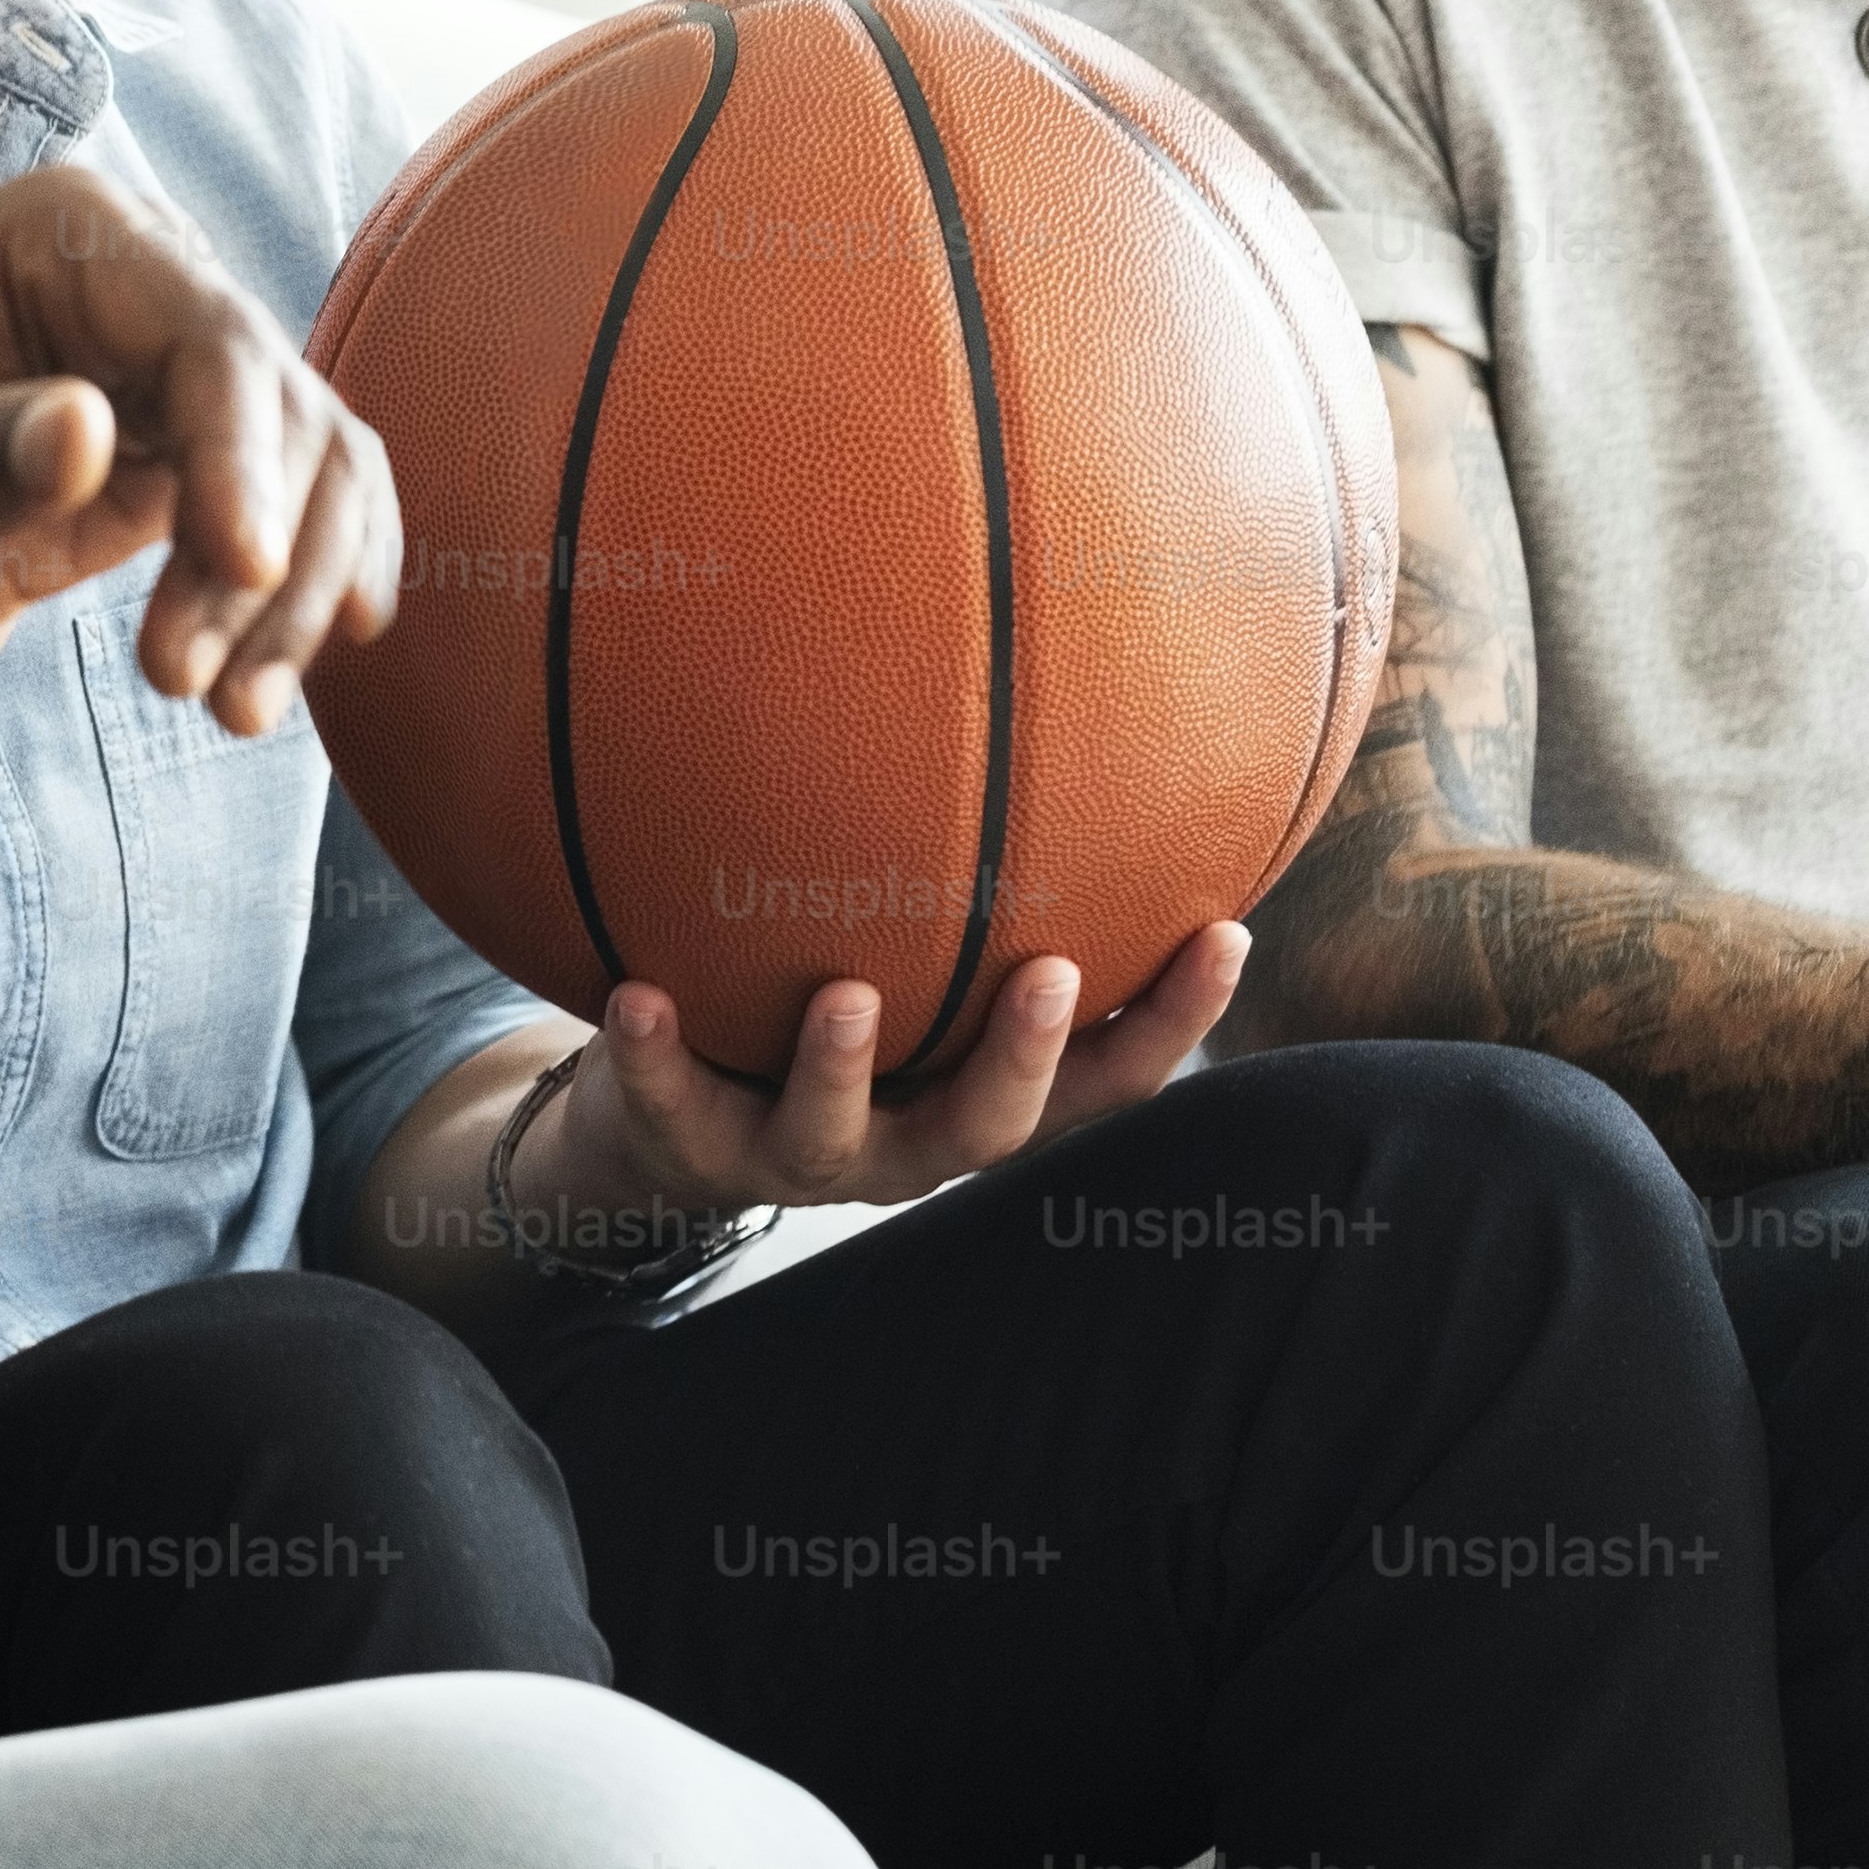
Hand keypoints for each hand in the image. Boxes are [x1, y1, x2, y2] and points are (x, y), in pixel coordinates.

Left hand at [0, 160, 400, 736]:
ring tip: (226, 712)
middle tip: (192, 688)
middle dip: (266, 552)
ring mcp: (176, 364)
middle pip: (280, 406)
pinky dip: (317, 585)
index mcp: (63, 233)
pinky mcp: (190, 449)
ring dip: (294, 596)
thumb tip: (87, 430)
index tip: (245, 567)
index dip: (243, 453)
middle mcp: (144, 276)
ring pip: (311, 465)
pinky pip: (299, 505)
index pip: (205, 334)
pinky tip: (293, 668)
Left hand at [521, 930, 1251, 1228]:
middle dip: (1022, 1058)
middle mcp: (901, 1142)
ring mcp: (793, 1153)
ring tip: (847, 996)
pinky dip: (654, 1054)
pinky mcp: (684, 1146)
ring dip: (840, 1067)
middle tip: (1051, 977)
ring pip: (831, 1136)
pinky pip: (666, 1105)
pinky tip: (639, 990)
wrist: (655, 1134)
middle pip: (985, 1129)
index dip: (1172, 1022)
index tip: (1228, 933)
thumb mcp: (903, 966)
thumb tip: (1050, 715)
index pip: (1101, 1079)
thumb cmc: (809, 1016)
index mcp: (970, 1097)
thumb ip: (970, 894)